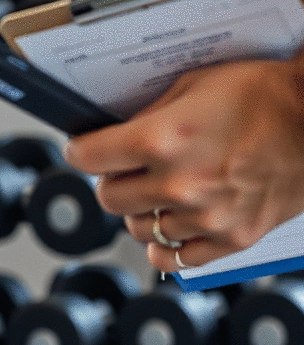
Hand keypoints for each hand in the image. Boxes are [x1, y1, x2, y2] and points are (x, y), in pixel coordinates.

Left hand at [63, 58, 303, 271]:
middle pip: (108, 197)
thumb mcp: (195, 85)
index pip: (88, 157)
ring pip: (138, 229)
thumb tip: (115, 135)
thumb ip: (150, 115)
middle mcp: (177, 183)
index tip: (83, 151)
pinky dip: (165, 246)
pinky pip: (176, 259)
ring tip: (157, 192)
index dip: (81, 151)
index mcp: (162, 139)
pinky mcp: (231, 238)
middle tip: (125, 169)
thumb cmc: (264, 94)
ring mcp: (204, 216)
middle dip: (111, 180)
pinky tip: (168, 229)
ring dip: (140, 211)